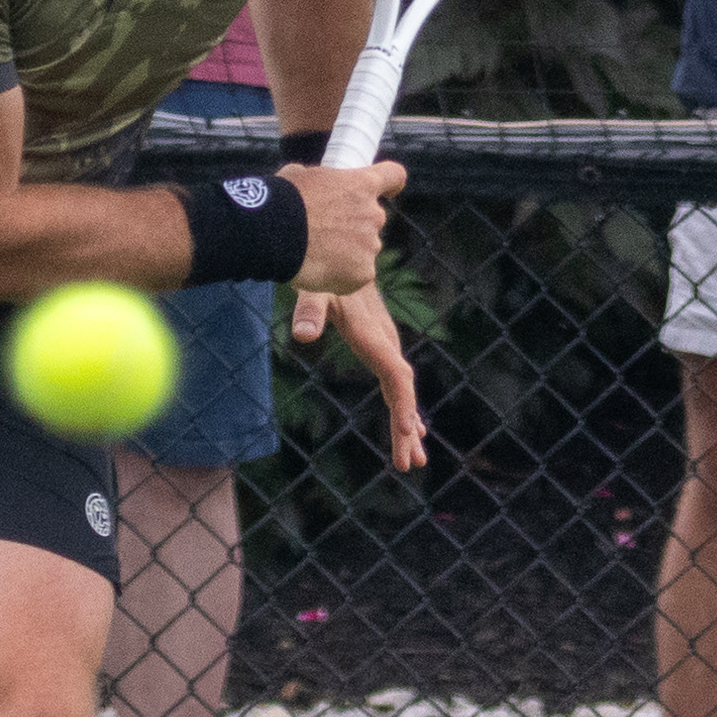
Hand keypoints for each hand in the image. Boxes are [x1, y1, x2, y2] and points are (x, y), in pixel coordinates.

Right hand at [278, 157, 401, 303]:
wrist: (273, 233)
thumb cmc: (282, 201)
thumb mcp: (299, 175)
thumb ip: (318, 180)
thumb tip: (310, 185)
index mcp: (362, 185)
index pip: (393, 176)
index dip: (391, 184)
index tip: (389, 191)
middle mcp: (373, 214)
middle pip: (372, 220)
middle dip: (354, 226)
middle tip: (324, 234)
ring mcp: (371, 245)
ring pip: (364, 249)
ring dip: (347, 252)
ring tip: (316, 255)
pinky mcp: (364, 273)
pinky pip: (357, 275)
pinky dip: (342, 276)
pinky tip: (319, 272)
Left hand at [295, 280, 425, 472]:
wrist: (338, 251)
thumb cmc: (322, 273)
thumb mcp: (313, 290)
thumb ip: (309, 310)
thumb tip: (302, 334)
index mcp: (374, 337)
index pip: (396, 377)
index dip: (404, 405)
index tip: (410, 433)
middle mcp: (385, 343)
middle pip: (402, 393)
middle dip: (406, 430)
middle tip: (409, 465)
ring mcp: (385, 345)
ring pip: (401, 392)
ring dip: (407, 426)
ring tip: (414, 461)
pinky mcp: (379, 345)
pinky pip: (395, 384)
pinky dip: (402, 408)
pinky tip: (410, 428)